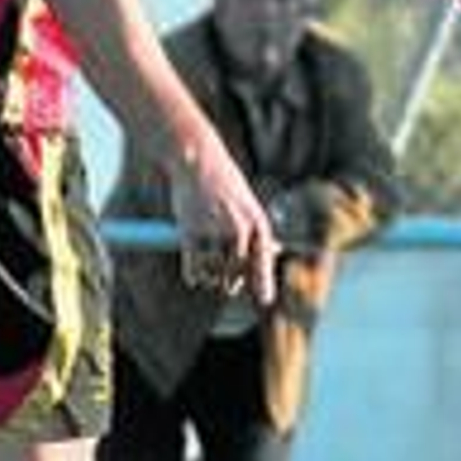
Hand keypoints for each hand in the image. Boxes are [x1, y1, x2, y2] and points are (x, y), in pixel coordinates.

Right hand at [168, 141, 279, 306]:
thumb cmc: (224, 184)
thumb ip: (257, 231)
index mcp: (258, 223)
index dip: (264, 283)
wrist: (198, 160)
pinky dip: (193, 275)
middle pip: (236, 272)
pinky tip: (194, 276)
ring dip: (210, 278)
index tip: (264, 300)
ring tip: (208, 270)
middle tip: (229, 286)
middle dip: (231, 282)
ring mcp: (214, 231)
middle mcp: (239, 229)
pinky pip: (193, 268)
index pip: (262, 262)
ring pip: (213, 273)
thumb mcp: (248, 205)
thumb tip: (271, 256)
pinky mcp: (189, 232)